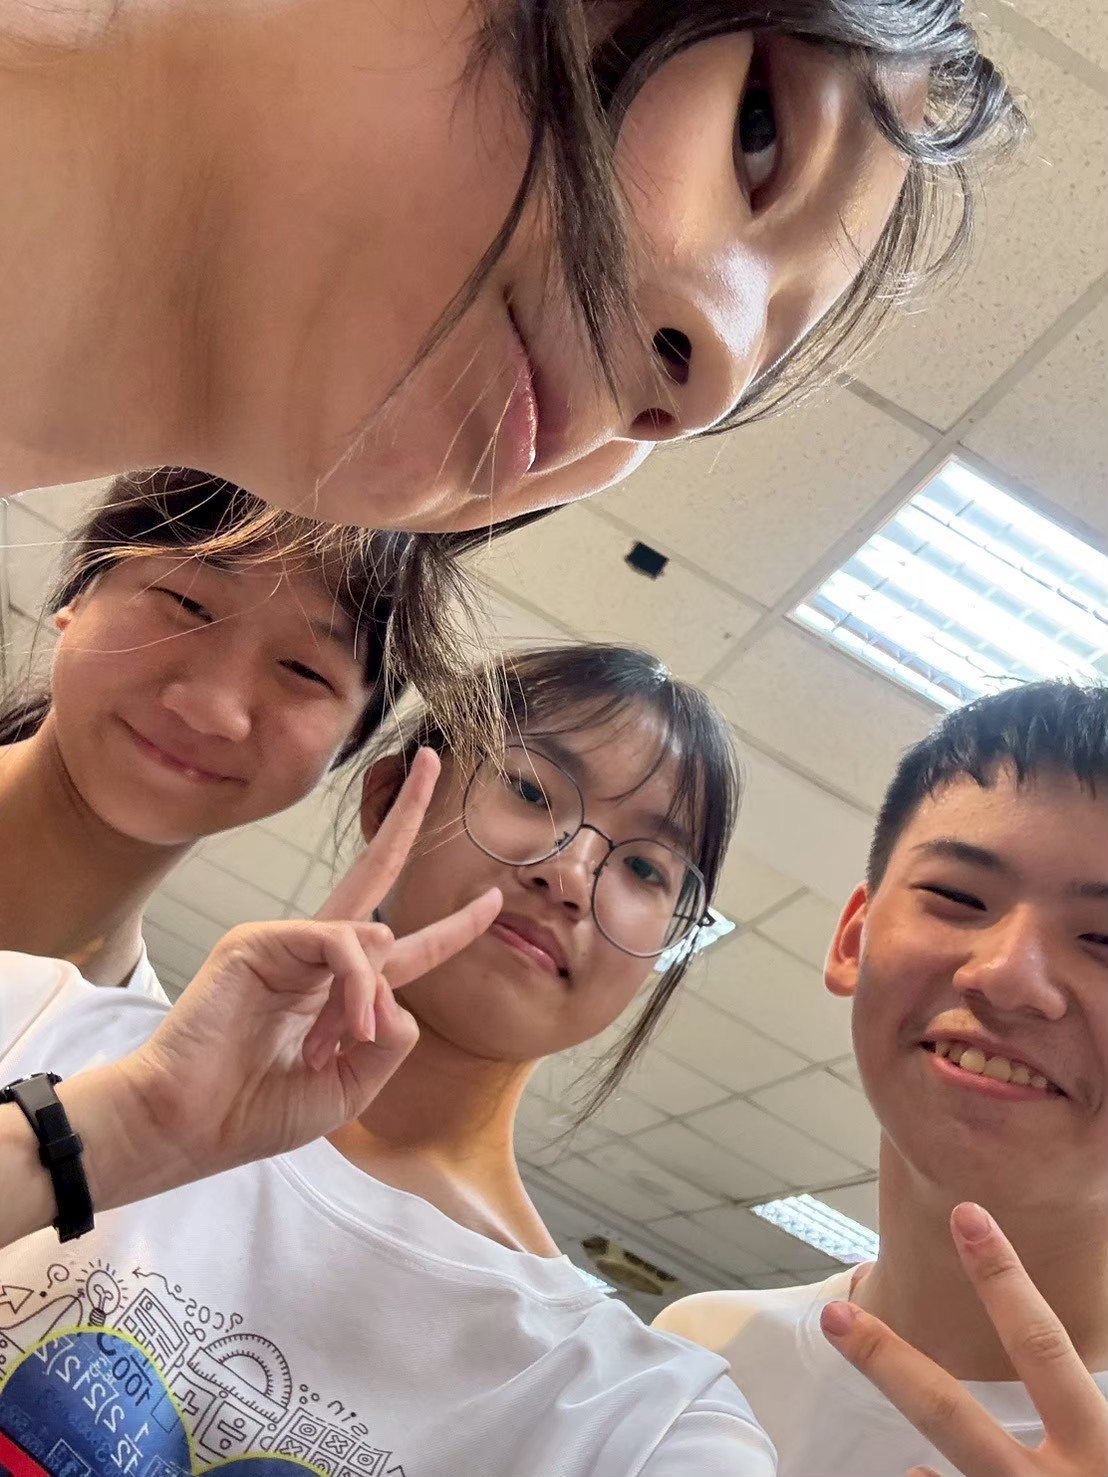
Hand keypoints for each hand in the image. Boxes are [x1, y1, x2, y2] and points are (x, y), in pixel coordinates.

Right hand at [118, 748, 500, 1187]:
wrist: (188, 1127)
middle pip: (373, 873)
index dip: (453, 929)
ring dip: (367, 1000)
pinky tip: (340, 1028)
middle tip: (434, 764)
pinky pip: (337, 944)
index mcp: (336, 993)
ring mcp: (284, 943)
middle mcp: (313, 958)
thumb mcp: (350, 1086)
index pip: (404, 948)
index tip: (493, 903)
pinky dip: (353, 985)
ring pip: (367, 938)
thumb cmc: (256, 1113)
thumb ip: (388, 1036)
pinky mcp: (258, 940)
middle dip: (405, 819)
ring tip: (340, 1046)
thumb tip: (392, 981)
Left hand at [821, 1203, 1107, 1476]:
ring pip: (937, 1476)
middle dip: (888, 1360)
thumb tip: (1020, 1376)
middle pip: (950, 1415)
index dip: (1003, 1278)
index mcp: (1099, 1448)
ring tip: (890, 1441)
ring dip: (905, 1463)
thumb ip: (1085, 1401)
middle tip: (834, 1313)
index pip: (1044, 1348)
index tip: (966, 1214)